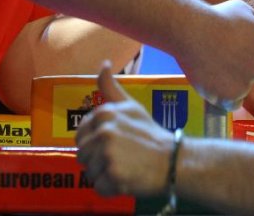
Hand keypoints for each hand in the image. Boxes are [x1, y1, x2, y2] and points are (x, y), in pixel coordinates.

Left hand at [76, 62, 173, 196]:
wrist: (173, 160)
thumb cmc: (150, 134)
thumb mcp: (131, 106)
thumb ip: (111, 87)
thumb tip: (103, 63)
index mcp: (104, 114)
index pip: (80, 136)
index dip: (95, 144)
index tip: (113, 145)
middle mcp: (103, 132)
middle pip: (82, 156)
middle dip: (97, 161)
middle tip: (120, 158)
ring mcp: (108, 154)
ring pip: (89, 172)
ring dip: (104, 175)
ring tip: (125, 168)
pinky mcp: (113, 175)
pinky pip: (99, 188)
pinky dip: (111, 189)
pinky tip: (126, 180)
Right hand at [176, 0, 253, 110]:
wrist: (195, 31)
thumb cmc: (217, 16)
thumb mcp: (243, 10)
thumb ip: (253, 25)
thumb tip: (252, 30)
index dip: (244, 55)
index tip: (230, 51)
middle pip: (250, 75)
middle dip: (237, 69)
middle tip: (217, 60)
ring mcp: (246, 84)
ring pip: (240, 90)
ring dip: (228, 85)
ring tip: (211, 71)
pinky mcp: (230, 96)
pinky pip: (231, 104)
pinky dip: (223, 100)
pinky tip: (214, 89)